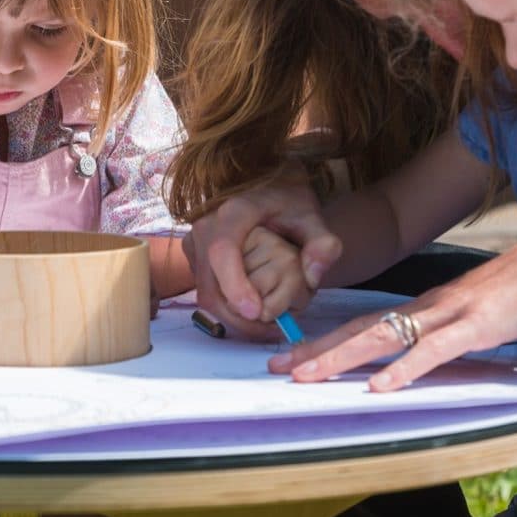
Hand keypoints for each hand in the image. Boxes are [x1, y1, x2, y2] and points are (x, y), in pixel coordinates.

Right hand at [183, 168, 341, 339]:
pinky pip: (207, 292)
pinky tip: (255, 315)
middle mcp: (205, 227)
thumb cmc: (288, 201)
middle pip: (209, 284)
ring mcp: (195, 244)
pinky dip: (228, 309)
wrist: (265, 186)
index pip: (222, 252)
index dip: (235, 285)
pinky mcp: (195, 258)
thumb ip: (322, 243)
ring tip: (268, 325)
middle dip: (238, 315)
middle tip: (273, 330)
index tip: (257, 311)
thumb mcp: (312, 216)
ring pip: (205, 294)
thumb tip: (313, 276)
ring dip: (233, 317)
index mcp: (232, 212)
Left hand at [269, 239, 516, 390]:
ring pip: (383, 336)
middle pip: (359, 330)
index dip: (323, 341)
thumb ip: (437, 334)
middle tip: (278, 367)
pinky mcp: (477, 326)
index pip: (361, 325)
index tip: (289, 357)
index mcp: (421, 309)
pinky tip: (380, 386)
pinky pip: (434, 349)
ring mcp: (448, 315)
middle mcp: (425, 309)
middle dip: (316, 349)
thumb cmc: (512, 294)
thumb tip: (408, 356)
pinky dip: (405, 368)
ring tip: (308, 375)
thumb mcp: (467, 316)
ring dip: (341, 356)